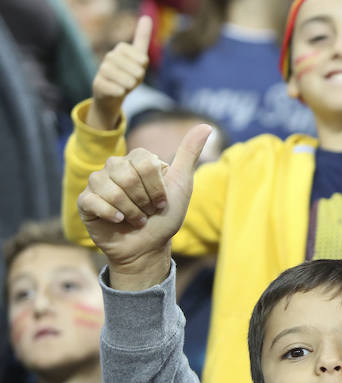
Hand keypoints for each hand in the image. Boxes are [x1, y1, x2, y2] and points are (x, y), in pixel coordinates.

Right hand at [78, 124, 211, 289]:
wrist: (148, 247)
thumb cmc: (165, 217)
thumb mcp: (182, 184)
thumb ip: (189, 154)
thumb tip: (205, 126)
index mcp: (137, 160)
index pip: (144, 162)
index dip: (156, 188)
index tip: (162, 202)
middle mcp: (115, 166)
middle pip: (127, 176)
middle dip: (144, 201)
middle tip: (148, 212)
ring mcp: (98, 182)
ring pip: (111, 189)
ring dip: (131, 211)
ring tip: (135, 219)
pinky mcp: (85, 200)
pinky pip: (93, 201)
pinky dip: (111, 215)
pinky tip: (118, 221)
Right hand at [86, 15, 152, 129]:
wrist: (113, 94)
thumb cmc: (128, 75)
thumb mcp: (139, 59)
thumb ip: (142, 38)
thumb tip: (147, 17)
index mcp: (121, 49)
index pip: (142, 58)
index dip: (143, 67)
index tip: (139, 68)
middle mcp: (110, 56)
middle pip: (135, 70)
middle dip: (138, 78)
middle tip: (133, 80)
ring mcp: (102, 69)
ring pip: (124, 79)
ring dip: (130, 85)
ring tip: (126, 86)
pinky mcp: (98, 84)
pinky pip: (114, 88)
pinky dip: (120, 92)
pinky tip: (119, 91)